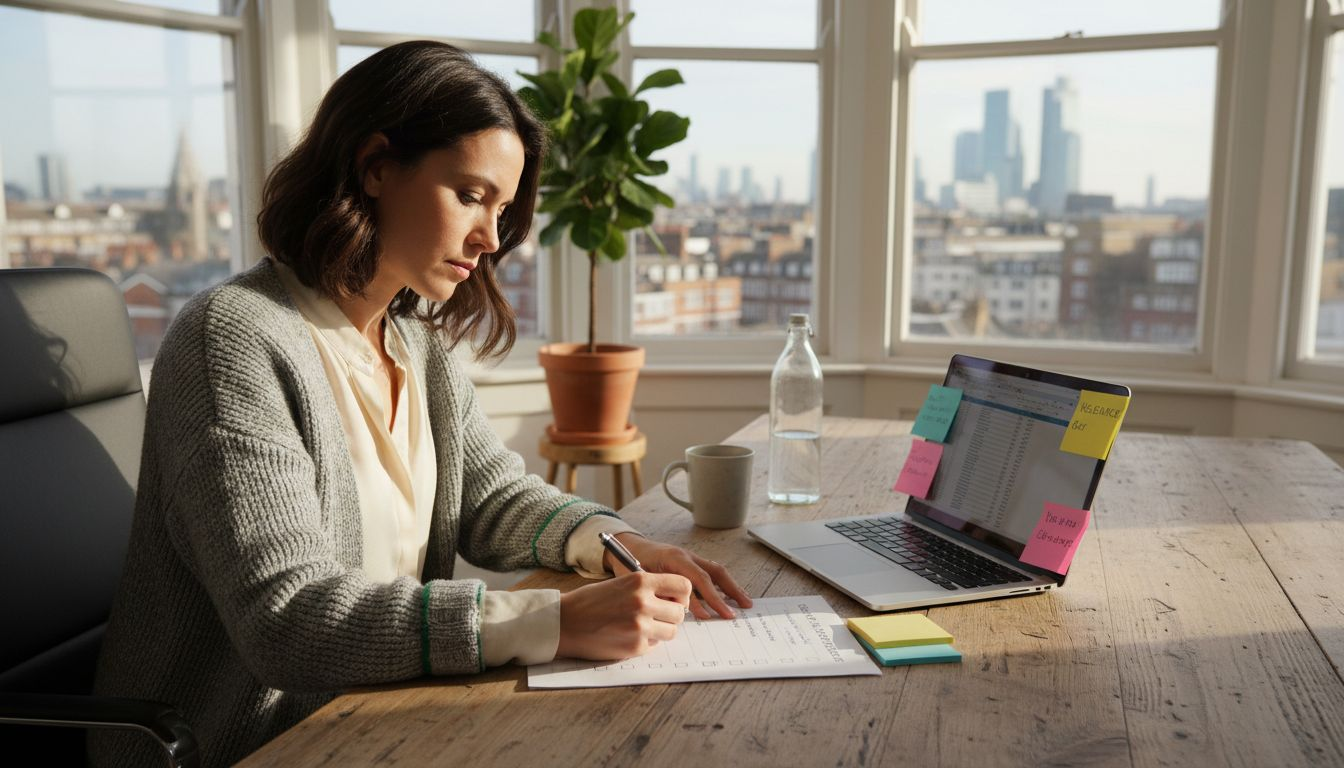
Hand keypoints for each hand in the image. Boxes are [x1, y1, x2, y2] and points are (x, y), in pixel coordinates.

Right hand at [557, 571, 691, 659]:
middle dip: (671, 616)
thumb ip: (647, 589)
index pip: (683, 585)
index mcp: (640, 581)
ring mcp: (640, 626)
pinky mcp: (635, 646)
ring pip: (671, 631)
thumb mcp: (620, 584)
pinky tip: (627, 636)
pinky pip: (654, 646)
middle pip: (680, 612)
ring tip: (642, 628)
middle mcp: (643, 601)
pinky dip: (645, 643)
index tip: (674, 600)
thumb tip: (673, 601)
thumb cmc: (590, 602)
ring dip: (661, 631)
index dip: (682, 595)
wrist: (564, 622)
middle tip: (657, 618)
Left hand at [607, 534, 754, 620]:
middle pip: (715, 571)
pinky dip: (720, 585)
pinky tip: (727, 598)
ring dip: (730, 587)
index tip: (724, 614)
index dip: (714, 598)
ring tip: (744, 603)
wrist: (626, 545)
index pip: (701, 579)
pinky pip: (709, 574)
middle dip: (732, 589)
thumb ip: (660, 593)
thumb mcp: (641, 580)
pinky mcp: (689, 563)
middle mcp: (686, 555)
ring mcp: (689, 558)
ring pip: (715, 571)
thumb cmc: (629, 562)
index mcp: (675, 557)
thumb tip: (681, 611)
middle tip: (745, 606)